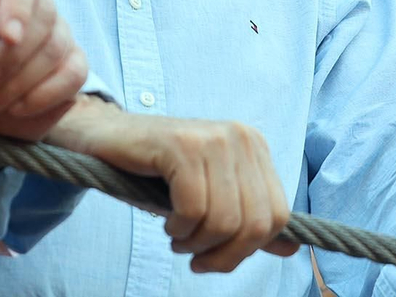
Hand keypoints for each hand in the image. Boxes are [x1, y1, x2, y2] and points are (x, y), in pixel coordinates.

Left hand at [0, 0, 86, 161]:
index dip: (18, 6)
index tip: (7, 37)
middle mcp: (35, 12)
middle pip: (44, 15)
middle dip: (12, 55)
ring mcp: (58, 41)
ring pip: (57, 49)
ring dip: (20, 81)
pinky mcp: (71, 72)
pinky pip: (75, 75)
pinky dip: (44, 95)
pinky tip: (17, 108)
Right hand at [54, 107, 298, 273]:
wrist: (105, 138)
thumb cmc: (156, 173)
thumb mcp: (209, 198)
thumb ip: (248, 220)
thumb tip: (291, 249)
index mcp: (255, 147)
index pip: (277, 217)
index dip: (247, 250)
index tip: (214, 258)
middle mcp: (241, 136)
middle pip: (255, 224)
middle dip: (223, 254)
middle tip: (193, 256)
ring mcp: (212, 137)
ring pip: (225, 220)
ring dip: (196, 243)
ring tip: (177, 236)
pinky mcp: (181, 144)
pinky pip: (194, 208)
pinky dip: (178, 227)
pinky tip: (166, 220)